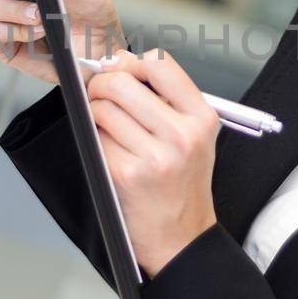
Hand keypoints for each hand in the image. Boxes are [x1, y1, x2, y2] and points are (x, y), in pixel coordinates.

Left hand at [86, 48, 219, 277]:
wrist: (182, 237)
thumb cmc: (183, 184)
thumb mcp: (193, 135)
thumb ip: (164, 98)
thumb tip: (120, 62)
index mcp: (201, 117)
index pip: (160, 65)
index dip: (131, 61)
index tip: (120, 68)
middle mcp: (182, 135)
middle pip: (122, 82)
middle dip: (102, 84)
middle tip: (100, 94)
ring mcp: (154, 156)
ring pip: (103, 109)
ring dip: (96, 113)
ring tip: (109, 126)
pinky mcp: (127, 174)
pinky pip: (97, 138)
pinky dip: (97, 140)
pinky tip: (112, 151)